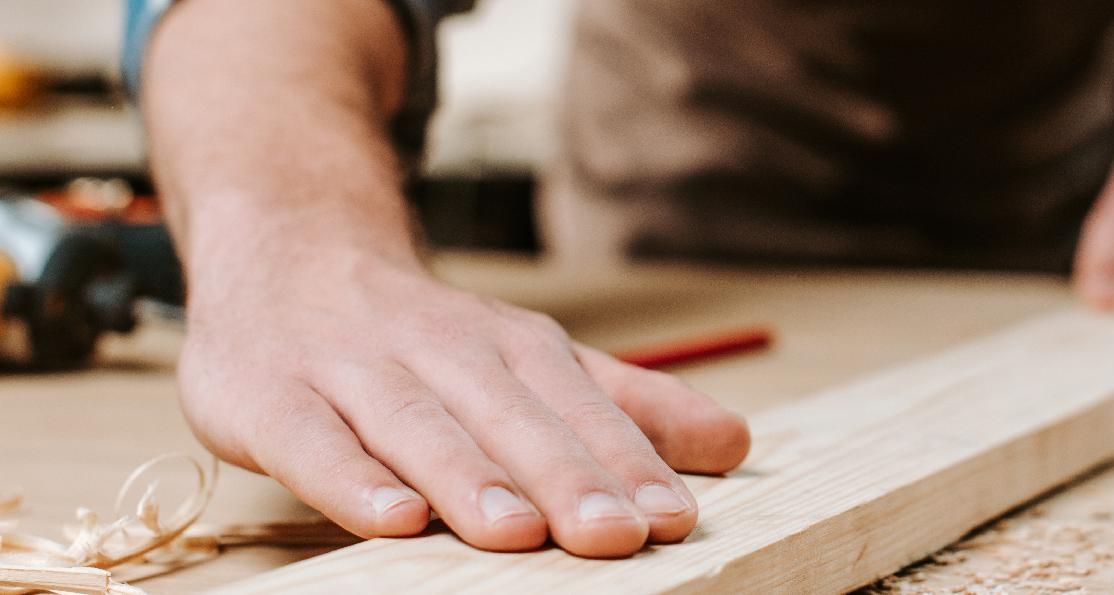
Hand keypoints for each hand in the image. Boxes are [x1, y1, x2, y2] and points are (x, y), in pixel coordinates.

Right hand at [176, 251, 749, 557]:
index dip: (627, 463)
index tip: (674, 517)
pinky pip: (311, 440)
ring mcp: (351, 369)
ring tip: (518, 535)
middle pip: (510, 418)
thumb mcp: (533, 359)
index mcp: (512, 346)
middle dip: (566, 478)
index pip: (579, 407)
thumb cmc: (426, 333)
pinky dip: (349, 477)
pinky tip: (392, 518)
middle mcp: (440, 350)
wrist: (288, 245)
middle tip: (616, 537)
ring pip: (417, 425)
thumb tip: (737, 443)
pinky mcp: (267, 395)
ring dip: (469, 480)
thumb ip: (628, 406)